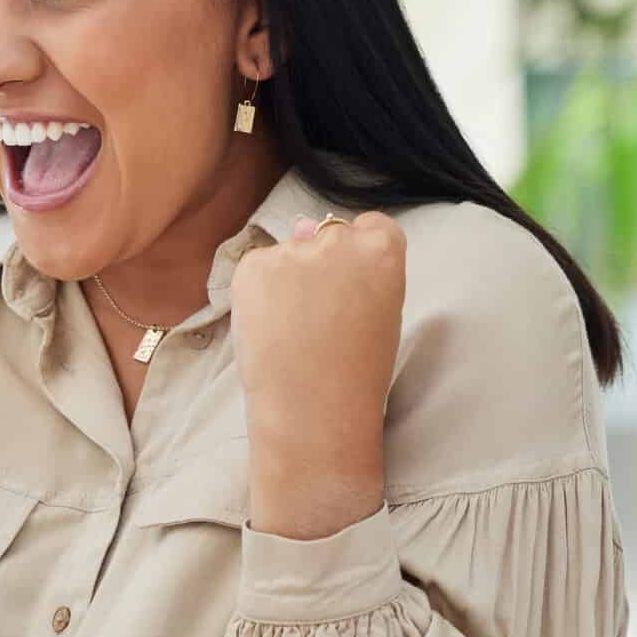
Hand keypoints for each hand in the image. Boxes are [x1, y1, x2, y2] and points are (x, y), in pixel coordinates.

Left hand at [231, 212, 404, 540]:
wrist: (315, 411)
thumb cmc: (356, 373)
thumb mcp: (377, 312)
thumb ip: (351, 267)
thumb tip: (302, 224)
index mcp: (383, 248)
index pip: (371, 226)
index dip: (357, 261)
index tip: (353, 291)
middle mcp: (339, 238)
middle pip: (327, 236)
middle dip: (321, 268)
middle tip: (320, 321)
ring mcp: (294, 250)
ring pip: (288, 255)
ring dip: (286, 283)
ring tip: (295, 333)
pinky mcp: (253, 267)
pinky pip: (256, 271)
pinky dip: (258, 296)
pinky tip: (272, 331)